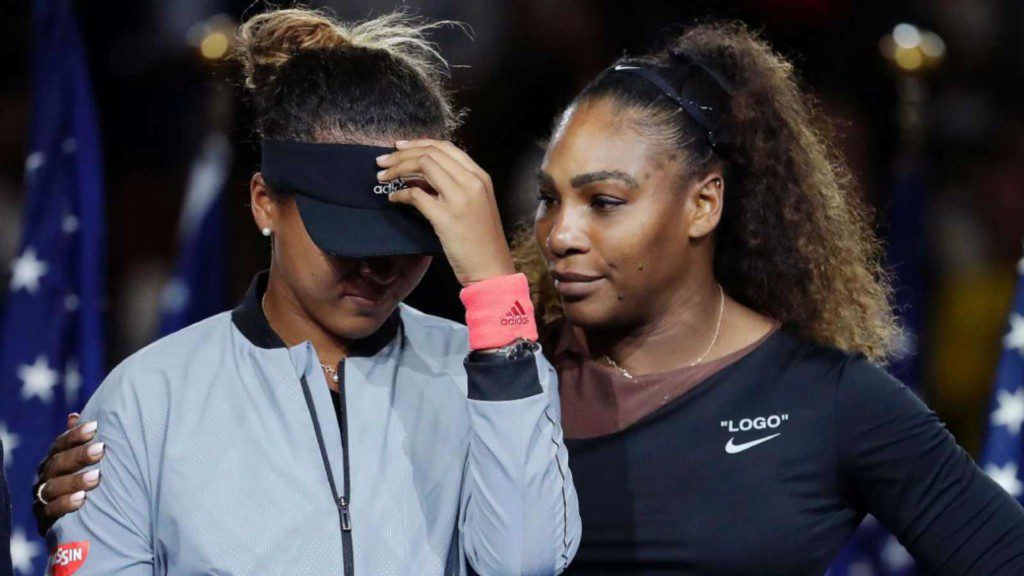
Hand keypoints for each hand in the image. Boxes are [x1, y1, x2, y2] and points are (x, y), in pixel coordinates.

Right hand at [32, 412, 105, 535]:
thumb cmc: (92, 486)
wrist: (86, 526)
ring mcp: (43, 500)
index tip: (95, 426)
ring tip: (96, 477)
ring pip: (52, 487)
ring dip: (74, 481)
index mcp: (55, 461)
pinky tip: (82, 500)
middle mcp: (46, 478)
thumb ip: (85, 443)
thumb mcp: (91, 464)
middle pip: (56, 464)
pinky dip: (65, 504)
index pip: (60, 445)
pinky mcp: (45, 521)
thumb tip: (74, 416)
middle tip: (101, 449)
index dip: (75, 435)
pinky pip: (50, 512)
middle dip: (78, 456)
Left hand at [376, 139, 515, 285]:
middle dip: (401, 154)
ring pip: (423, 166)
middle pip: (430, 153)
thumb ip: (454, 184)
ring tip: (382, 177)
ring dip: (397, 169)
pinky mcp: (446, 218)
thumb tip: (419, 174)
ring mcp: (460, 199)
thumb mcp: (474, 203)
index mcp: (480, 176)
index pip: (445, 147)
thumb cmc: (481, 239)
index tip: (399, 147)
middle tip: (382, 161)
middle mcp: (472, 181)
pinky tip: (393, 199)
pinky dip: (400, 194)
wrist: (491, 268)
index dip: (417, 143)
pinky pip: (416, 195)